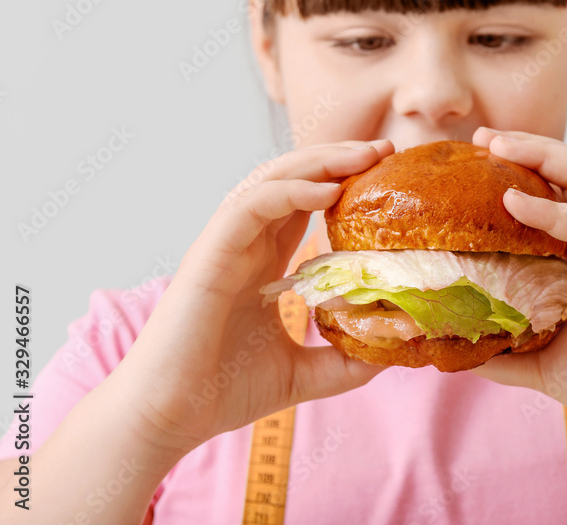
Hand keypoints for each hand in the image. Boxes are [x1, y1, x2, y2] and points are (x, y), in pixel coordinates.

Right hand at [111, 140, 394, 455]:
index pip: (306, 204)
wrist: (170, 418)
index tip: (388, 174)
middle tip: (386, 150)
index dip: (344, 182)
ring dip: (320, 162)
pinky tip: (329, 192)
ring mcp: (226, 245)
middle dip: (340, 158)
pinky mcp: (210, 254)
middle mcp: (245, 244)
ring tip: (366, 156)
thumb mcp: (304, 375)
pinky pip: (251, 205)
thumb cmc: (222, 394)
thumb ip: (346, 362)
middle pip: (294, 179)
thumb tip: (394, 354)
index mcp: (263, 262)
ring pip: (272, 179)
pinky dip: (290, 191)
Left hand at [470, 128, 566, 457]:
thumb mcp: (541, 361)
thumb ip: (501, 347)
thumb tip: (446, 343)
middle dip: (532, 149)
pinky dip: (559, 212)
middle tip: (484, 136)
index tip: (474, 158)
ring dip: (548, 158)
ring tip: (501, 146)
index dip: (521, 173)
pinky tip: (518, 201)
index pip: (558, 197)